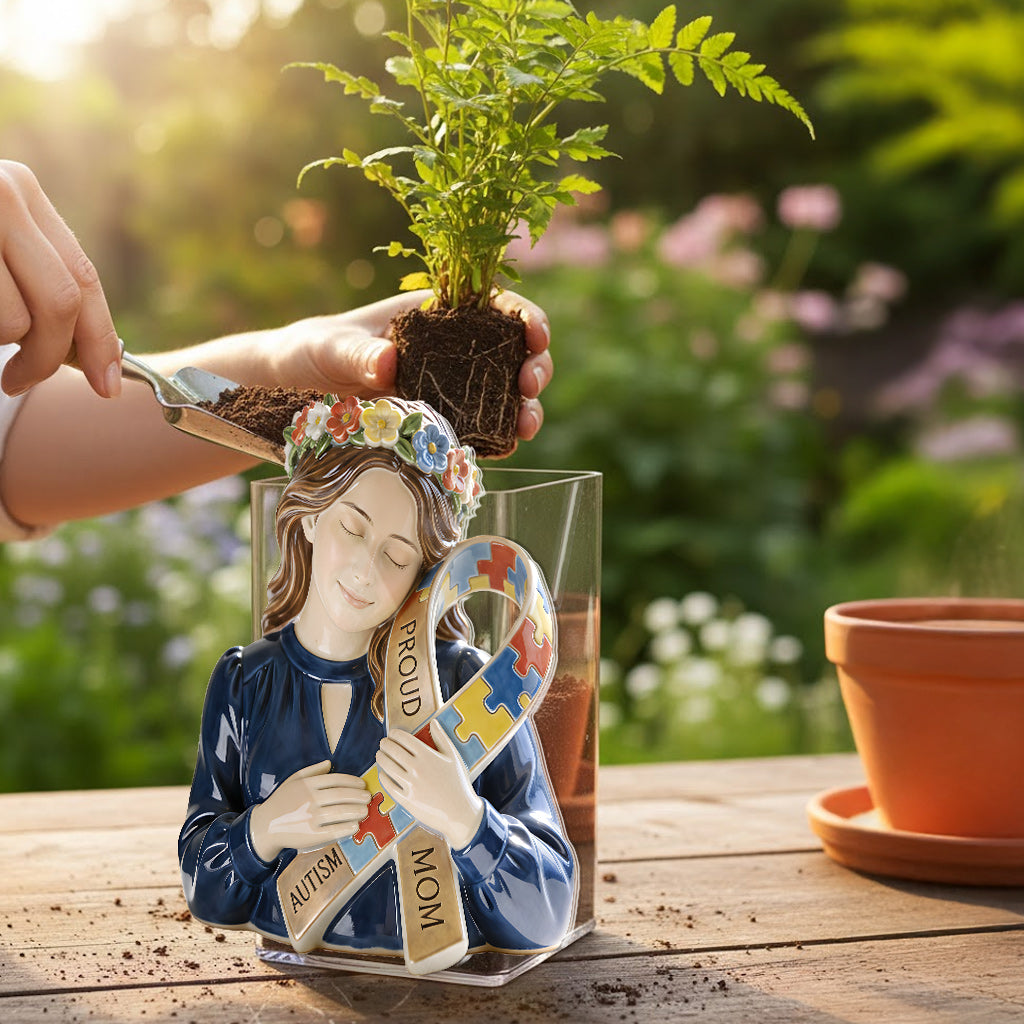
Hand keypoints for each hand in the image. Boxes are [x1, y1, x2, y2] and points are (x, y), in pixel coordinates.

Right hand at [0, 161, 120, 398]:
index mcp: (22, 193)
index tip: (108, 387)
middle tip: (21, 382)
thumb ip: (35, 277)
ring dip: (2, 345)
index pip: (84, 279)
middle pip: (62, 303)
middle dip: (51, 358)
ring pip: (15, 321)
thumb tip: (95, 359)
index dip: (102, 340)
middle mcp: (3, 194)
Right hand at [248, 760, 370, 861]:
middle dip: (358, 796)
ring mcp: (310, 817)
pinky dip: (346, 828)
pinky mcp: (310, 835)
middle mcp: (310, 799)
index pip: (336, 780)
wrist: (265, 826)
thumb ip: (312, 771)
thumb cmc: (281, 801)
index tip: (362, 784)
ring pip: (340, 812)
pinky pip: (332, 831)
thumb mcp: (293, 781)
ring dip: (356, 811)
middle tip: (369, 798)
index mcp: (307, 784)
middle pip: (341, 795)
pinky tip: (355, 827)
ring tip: (366, 811)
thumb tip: (329, 763)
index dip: (352, 781)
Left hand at [268, 289, 552, 441]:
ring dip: (526, 407)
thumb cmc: (312, 352)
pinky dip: (501, 437)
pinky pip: (482, 429)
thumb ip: (356, 353)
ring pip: (506, 394)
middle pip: (513, 351)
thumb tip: (388, 364)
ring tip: (526, 424)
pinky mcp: (441, 424)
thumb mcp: (330, 347)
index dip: (524, 315)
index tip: (534, 333)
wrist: (292, 392)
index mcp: (435, 313)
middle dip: (535, 365)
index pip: (494, 305)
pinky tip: (506, 446)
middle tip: (530, 384)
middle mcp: (452, 350)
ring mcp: (450, 389)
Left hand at [376, 721, 484, 849]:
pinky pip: (388, 785)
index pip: (404, 739)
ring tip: (379, 755)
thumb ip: (442, 738)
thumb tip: (433, 722)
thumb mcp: (453, 757)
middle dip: (385, 744)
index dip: (394, 734)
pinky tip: (383, 773)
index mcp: (427, 755)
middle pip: (392, 750)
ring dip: (381, 758)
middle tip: (383, 743)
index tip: (392, 733)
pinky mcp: (406, 799)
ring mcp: (410, 784)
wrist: (459, 812)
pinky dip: (383, 777)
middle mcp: (416, 768)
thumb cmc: (458, 783)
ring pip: (387, 766)